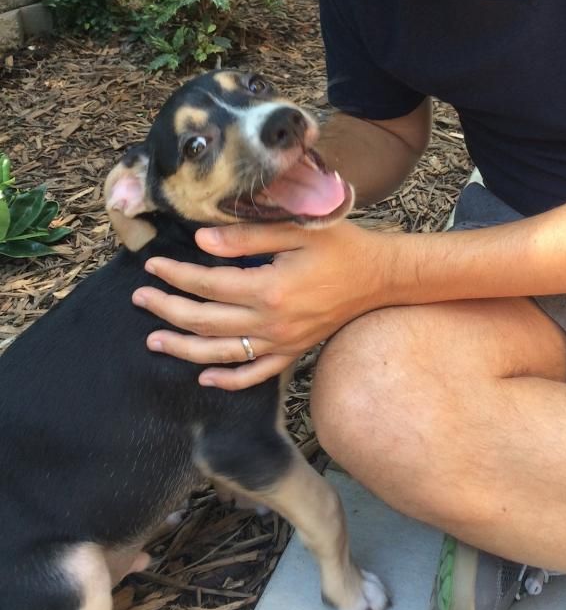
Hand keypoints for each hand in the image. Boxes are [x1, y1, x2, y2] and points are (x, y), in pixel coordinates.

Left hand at [132, 220, 391, 389]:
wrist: (381, 277)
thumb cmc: (342, 246)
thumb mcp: (298, 229)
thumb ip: (248, 236)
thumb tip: (202, 241)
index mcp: (270, 288)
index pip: (208, 284)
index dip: (176, 275)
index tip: (152, 266)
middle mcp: (272, 322)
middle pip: (206, 321)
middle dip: (168, 310)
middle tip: (141, 298)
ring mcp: (283, 342)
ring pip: (221, 354)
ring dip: (183, 348)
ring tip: (154, 340)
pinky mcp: (293, 352)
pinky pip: (255, 374)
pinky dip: (228, 380)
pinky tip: (204, 376)